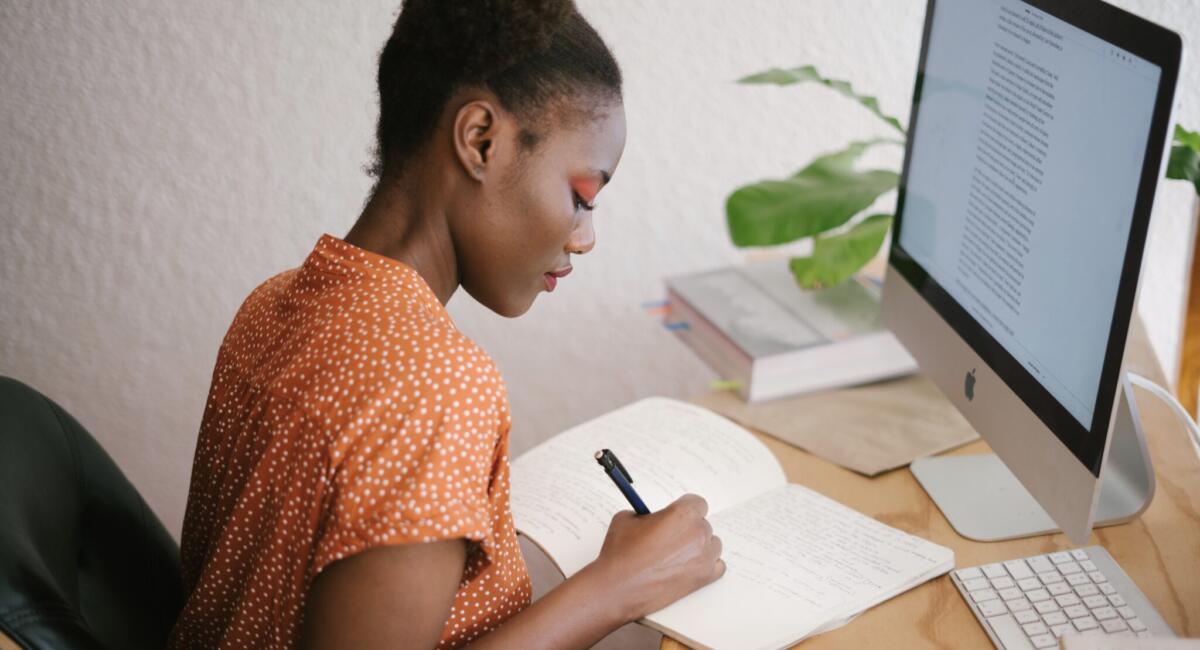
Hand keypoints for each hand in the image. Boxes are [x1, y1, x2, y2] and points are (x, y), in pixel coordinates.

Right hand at [590, 493, 725, 621]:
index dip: (685, 509)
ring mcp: (704, 557)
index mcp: (683, 514)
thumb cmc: (622, 554)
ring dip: (699, 547)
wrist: (618, 587)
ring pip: (712, 544)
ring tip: (677, 555)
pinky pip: (718, 566)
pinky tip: (690, 566)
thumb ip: (647, 513)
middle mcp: (698, 534)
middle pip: (703, 524)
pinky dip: (706, 565)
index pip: (697, 503)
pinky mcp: (704, 578)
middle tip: (669, 538)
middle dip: (688, 529)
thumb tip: (653, 517)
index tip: (676, 515)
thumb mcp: (627, 518)